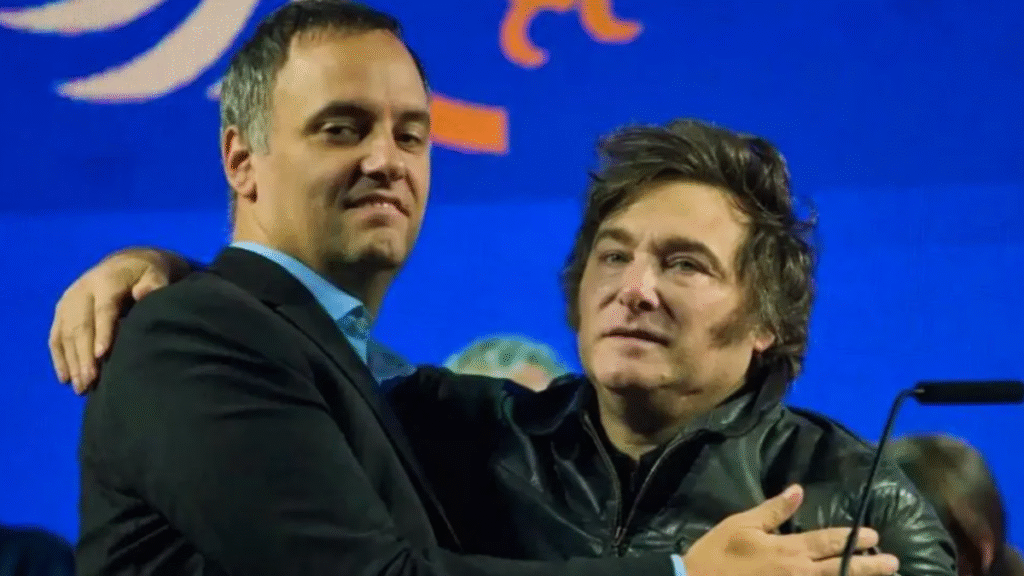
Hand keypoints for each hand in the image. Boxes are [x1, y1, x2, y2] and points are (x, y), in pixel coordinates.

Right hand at [49, 247, 189, 393]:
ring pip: (65, 333)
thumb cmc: (148, 274)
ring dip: (72, 362)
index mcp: (106, 281)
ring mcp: (69, 300)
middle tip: (90, 382)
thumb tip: (144, 293)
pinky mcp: (62, 310)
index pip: (103, 308)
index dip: (103, 331)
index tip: (103, 355)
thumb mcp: (156, 273)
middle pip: (81, 325)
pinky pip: (56, 335)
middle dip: (84, 355)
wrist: (127, 262)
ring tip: (81, 387)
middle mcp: (82, 290)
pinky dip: (60, 357)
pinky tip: (65, 378)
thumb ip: (153, 284)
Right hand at [682, 485, 899, 575]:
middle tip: (894, 563)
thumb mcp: (741, 524)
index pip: (828, 542)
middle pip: (841, 569)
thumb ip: (773, 511)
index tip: (874, 536)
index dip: (853, 539)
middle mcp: (798, 574)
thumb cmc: (716, 554)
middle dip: (869, 566)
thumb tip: (798, 491)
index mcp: (787, 550)